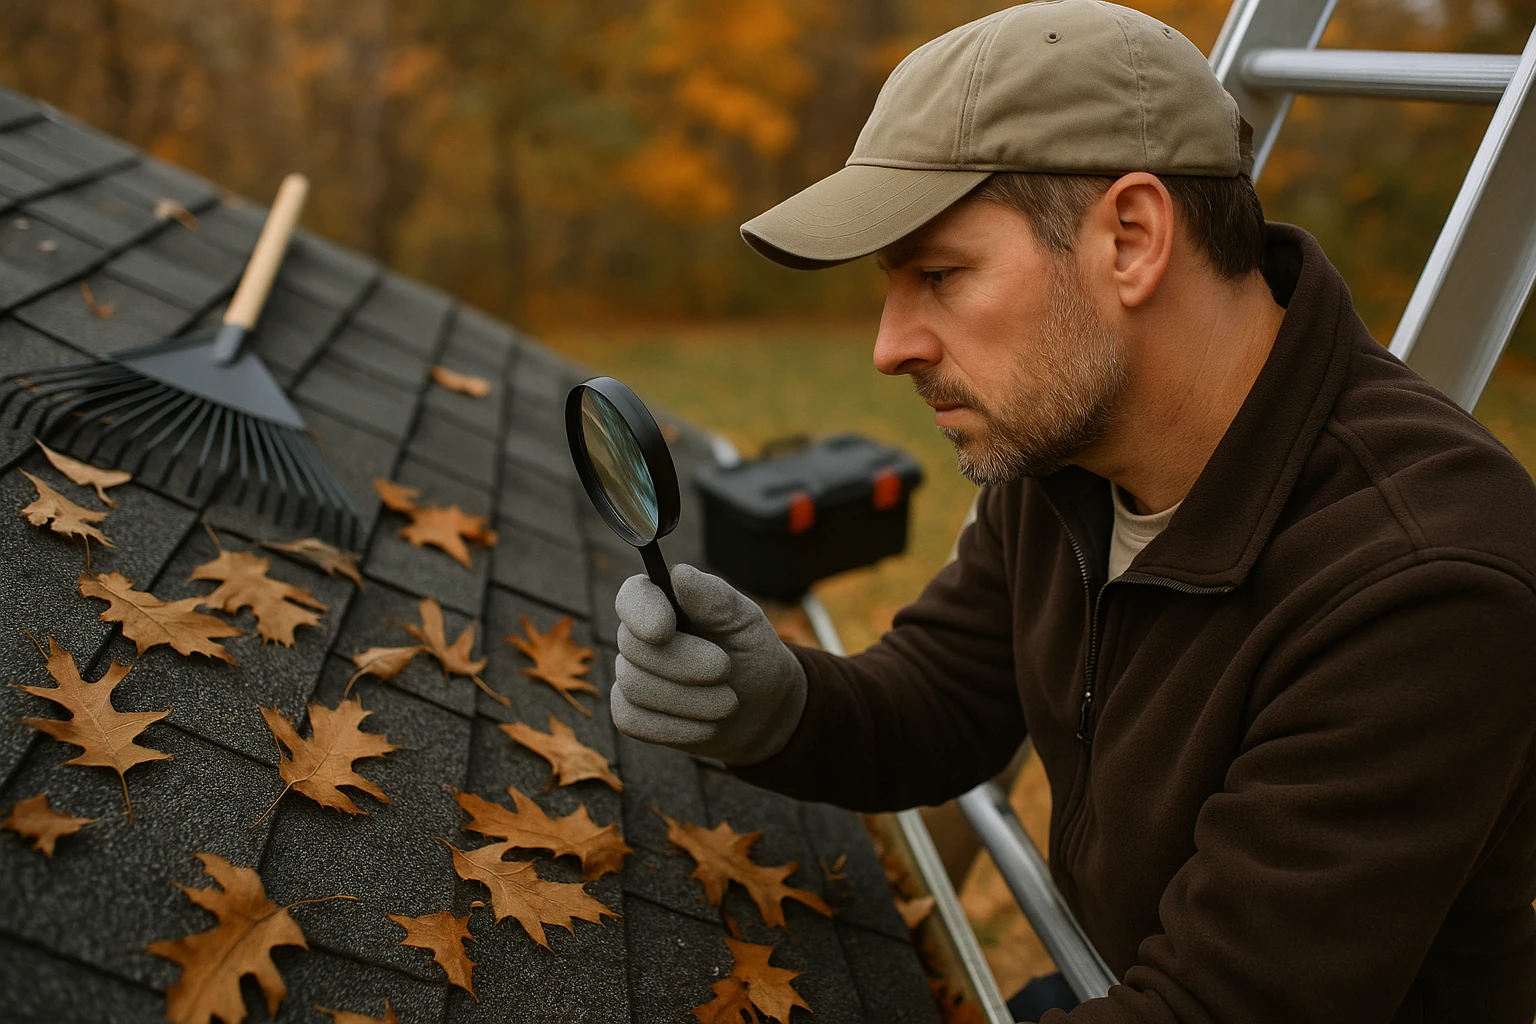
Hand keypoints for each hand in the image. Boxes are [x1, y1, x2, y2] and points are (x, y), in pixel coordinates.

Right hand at [611, 564, 807, 764]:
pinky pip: (633, 721)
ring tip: (728, 702)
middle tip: (726, 671)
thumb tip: (679, 573)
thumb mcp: (745, 622)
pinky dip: (678, 727)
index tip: (665, 631)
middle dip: (686, 665)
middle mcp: (639, 637)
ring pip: (636, 688)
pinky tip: (707, 724)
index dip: (641, 613)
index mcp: (663, 602)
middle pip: (634, 649)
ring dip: (691, 700)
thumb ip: (714, 598)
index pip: (632, 597)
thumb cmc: (752, 654)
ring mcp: (630, 676)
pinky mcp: (630, 714)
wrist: (762, 709)